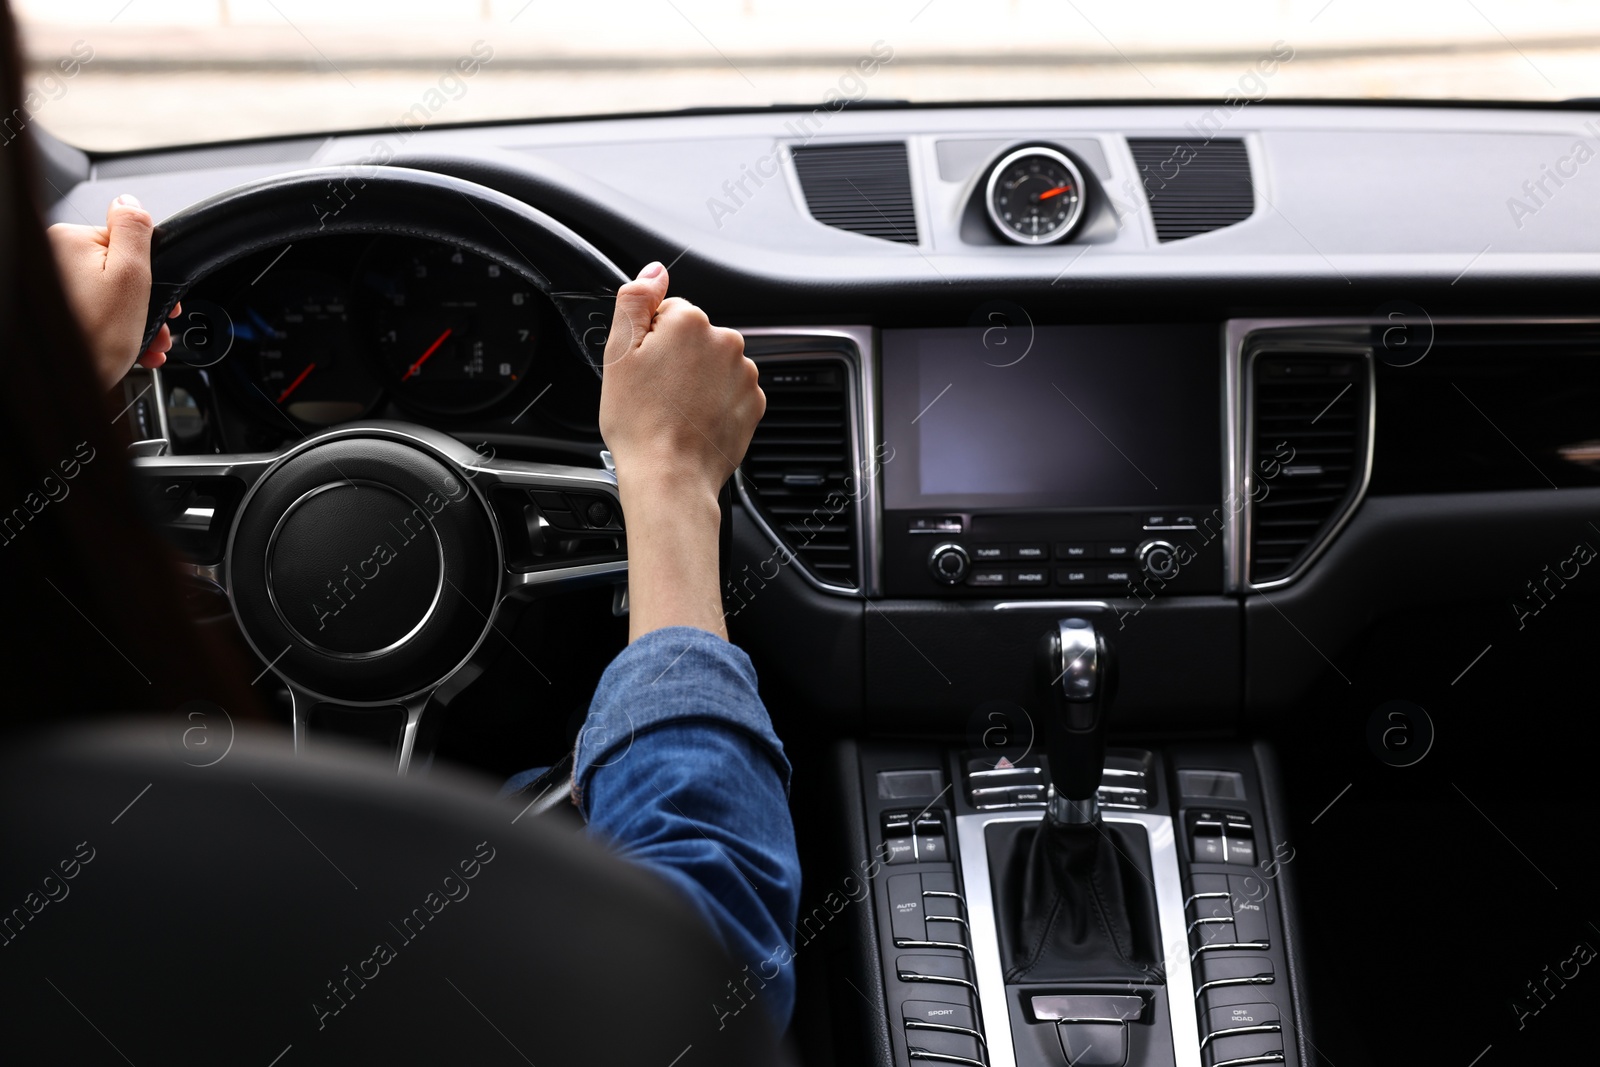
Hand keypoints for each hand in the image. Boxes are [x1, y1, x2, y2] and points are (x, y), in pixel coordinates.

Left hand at [48, 194, 178, 390]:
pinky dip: (114, 328)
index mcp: (69, 241)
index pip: (126, 243)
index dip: (153, 274)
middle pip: (117, 270)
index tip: (165, 302)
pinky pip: (92, 309)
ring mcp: (51, 284)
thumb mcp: (130, 278)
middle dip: (145, 303)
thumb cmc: (94, 339)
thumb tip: (129, 200)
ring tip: (146, 346)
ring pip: (106, 293)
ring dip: (135, 320)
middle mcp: (52, 257)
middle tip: (159, 329)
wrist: (62, 387)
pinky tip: (128, 348)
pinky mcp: (54, 308)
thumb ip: (134, 231)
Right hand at [600, 262, 763, 503]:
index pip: (668, 312)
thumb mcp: (619, 352)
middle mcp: (726, 341)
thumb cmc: (639, 421)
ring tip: (675, 410)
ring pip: (713, 365)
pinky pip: (730, 391)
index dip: (650, 340)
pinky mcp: (754, 403)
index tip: (643, 368)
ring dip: (697, 380)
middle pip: (694, 337)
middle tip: (655, 392)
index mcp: (691, 322)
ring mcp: (745, 374)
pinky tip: (694, 420)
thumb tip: (654, 271)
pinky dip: (715, 402)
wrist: (670, 476)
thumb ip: (635, 300)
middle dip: (676, 358)